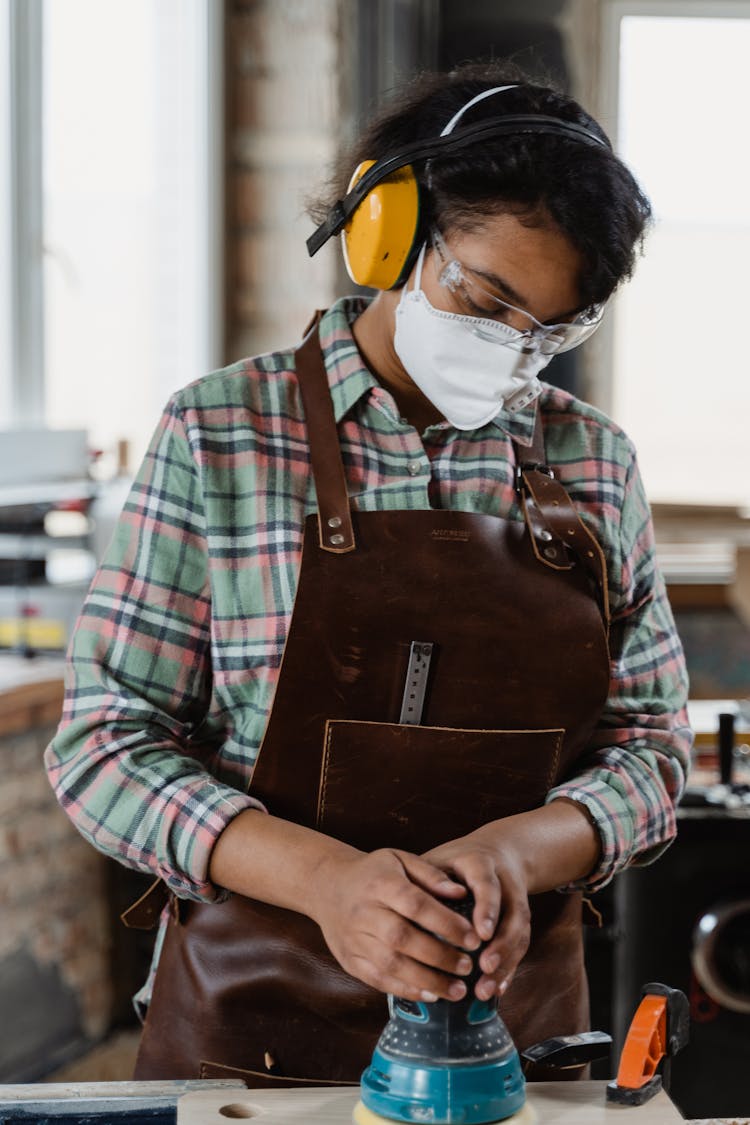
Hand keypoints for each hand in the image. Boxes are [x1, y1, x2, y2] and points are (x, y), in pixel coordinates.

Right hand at [309, 847, 481, 1000]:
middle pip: (403, 938)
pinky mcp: (349, 960)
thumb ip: (431, 875)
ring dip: (427, 981)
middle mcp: (365, 912)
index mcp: (381, 883)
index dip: (446, 923)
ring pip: (391, 965)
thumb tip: (462, 894)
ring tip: (457, 989)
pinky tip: (430, 995)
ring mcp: (354, 939)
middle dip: (439, 956)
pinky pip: (377, 980)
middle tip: (468, 967)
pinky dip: (405, 990)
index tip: (473, 938)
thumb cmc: (373, 873)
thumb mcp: (400, 860)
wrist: (326, 886)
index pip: (416, 904)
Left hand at [422, 826, 530, 1001]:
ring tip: (485, 989)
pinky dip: (509, 969)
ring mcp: (517, 902)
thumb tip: (404, 907)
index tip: (481, 934)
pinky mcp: (519, 921)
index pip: (488, 884)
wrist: (497, 852)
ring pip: (520, 933)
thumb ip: (424, 880)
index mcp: (481, 863)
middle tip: (484, 967)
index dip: (488, 908)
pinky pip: (520, 946)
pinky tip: (496, 990)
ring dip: (506, 963)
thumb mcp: (439, 859)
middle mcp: (505, 883)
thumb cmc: (456, 860)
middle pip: (513, 914)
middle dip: (502, 944)